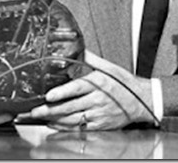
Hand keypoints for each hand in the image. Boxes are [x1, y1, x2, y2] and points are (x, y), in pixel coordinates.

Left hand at [29, 50, 155, 129]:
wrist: (142, 101)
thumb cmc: (126, 84)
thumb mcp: (111, 67)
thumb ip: (93, 59)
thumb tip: (79, 49)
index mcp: (100, 83)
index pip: (78, 88)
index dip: (62, 92)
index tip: (49, 95)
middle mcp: (98, 100)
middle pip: (70, 106)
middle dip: (50, 110)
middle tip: (35, 111)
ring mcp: (98, 114)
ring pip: (72, 119)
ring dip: (54, 120)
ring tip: (40, 118)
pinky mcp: (100, 125)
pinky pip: (79, 128)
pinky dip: (65, 127)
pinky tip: (55, 125)